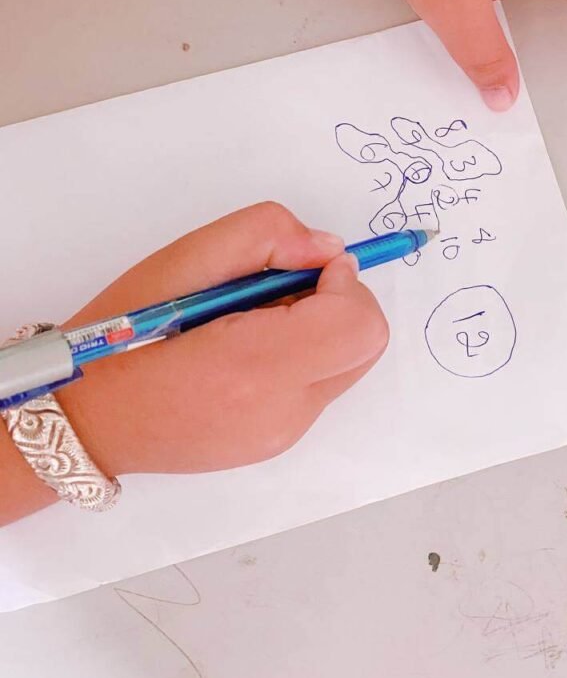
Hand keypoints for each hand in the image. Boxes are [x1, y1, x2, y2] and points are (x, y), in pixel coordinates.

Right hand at [57, 203, 388, 476]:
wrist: (89, 420)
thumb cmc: (123, 334)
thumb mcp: (183, 260)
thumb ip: (264, 235)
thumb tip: (329, 249)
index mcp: (254, 366)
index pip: (357, 323)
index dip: (344, 283)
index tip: (304, 266)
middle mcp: (281, 412)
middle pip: (366, 345)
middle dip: (339, 302)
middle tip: (279, 289)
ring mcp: (283, 434)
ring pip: (347, 363)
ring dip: (321, 328)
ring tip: (253, 320)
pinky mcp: (278, 442)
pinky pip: (319, 385)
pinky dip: (302, 354)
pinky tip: (247, 348)